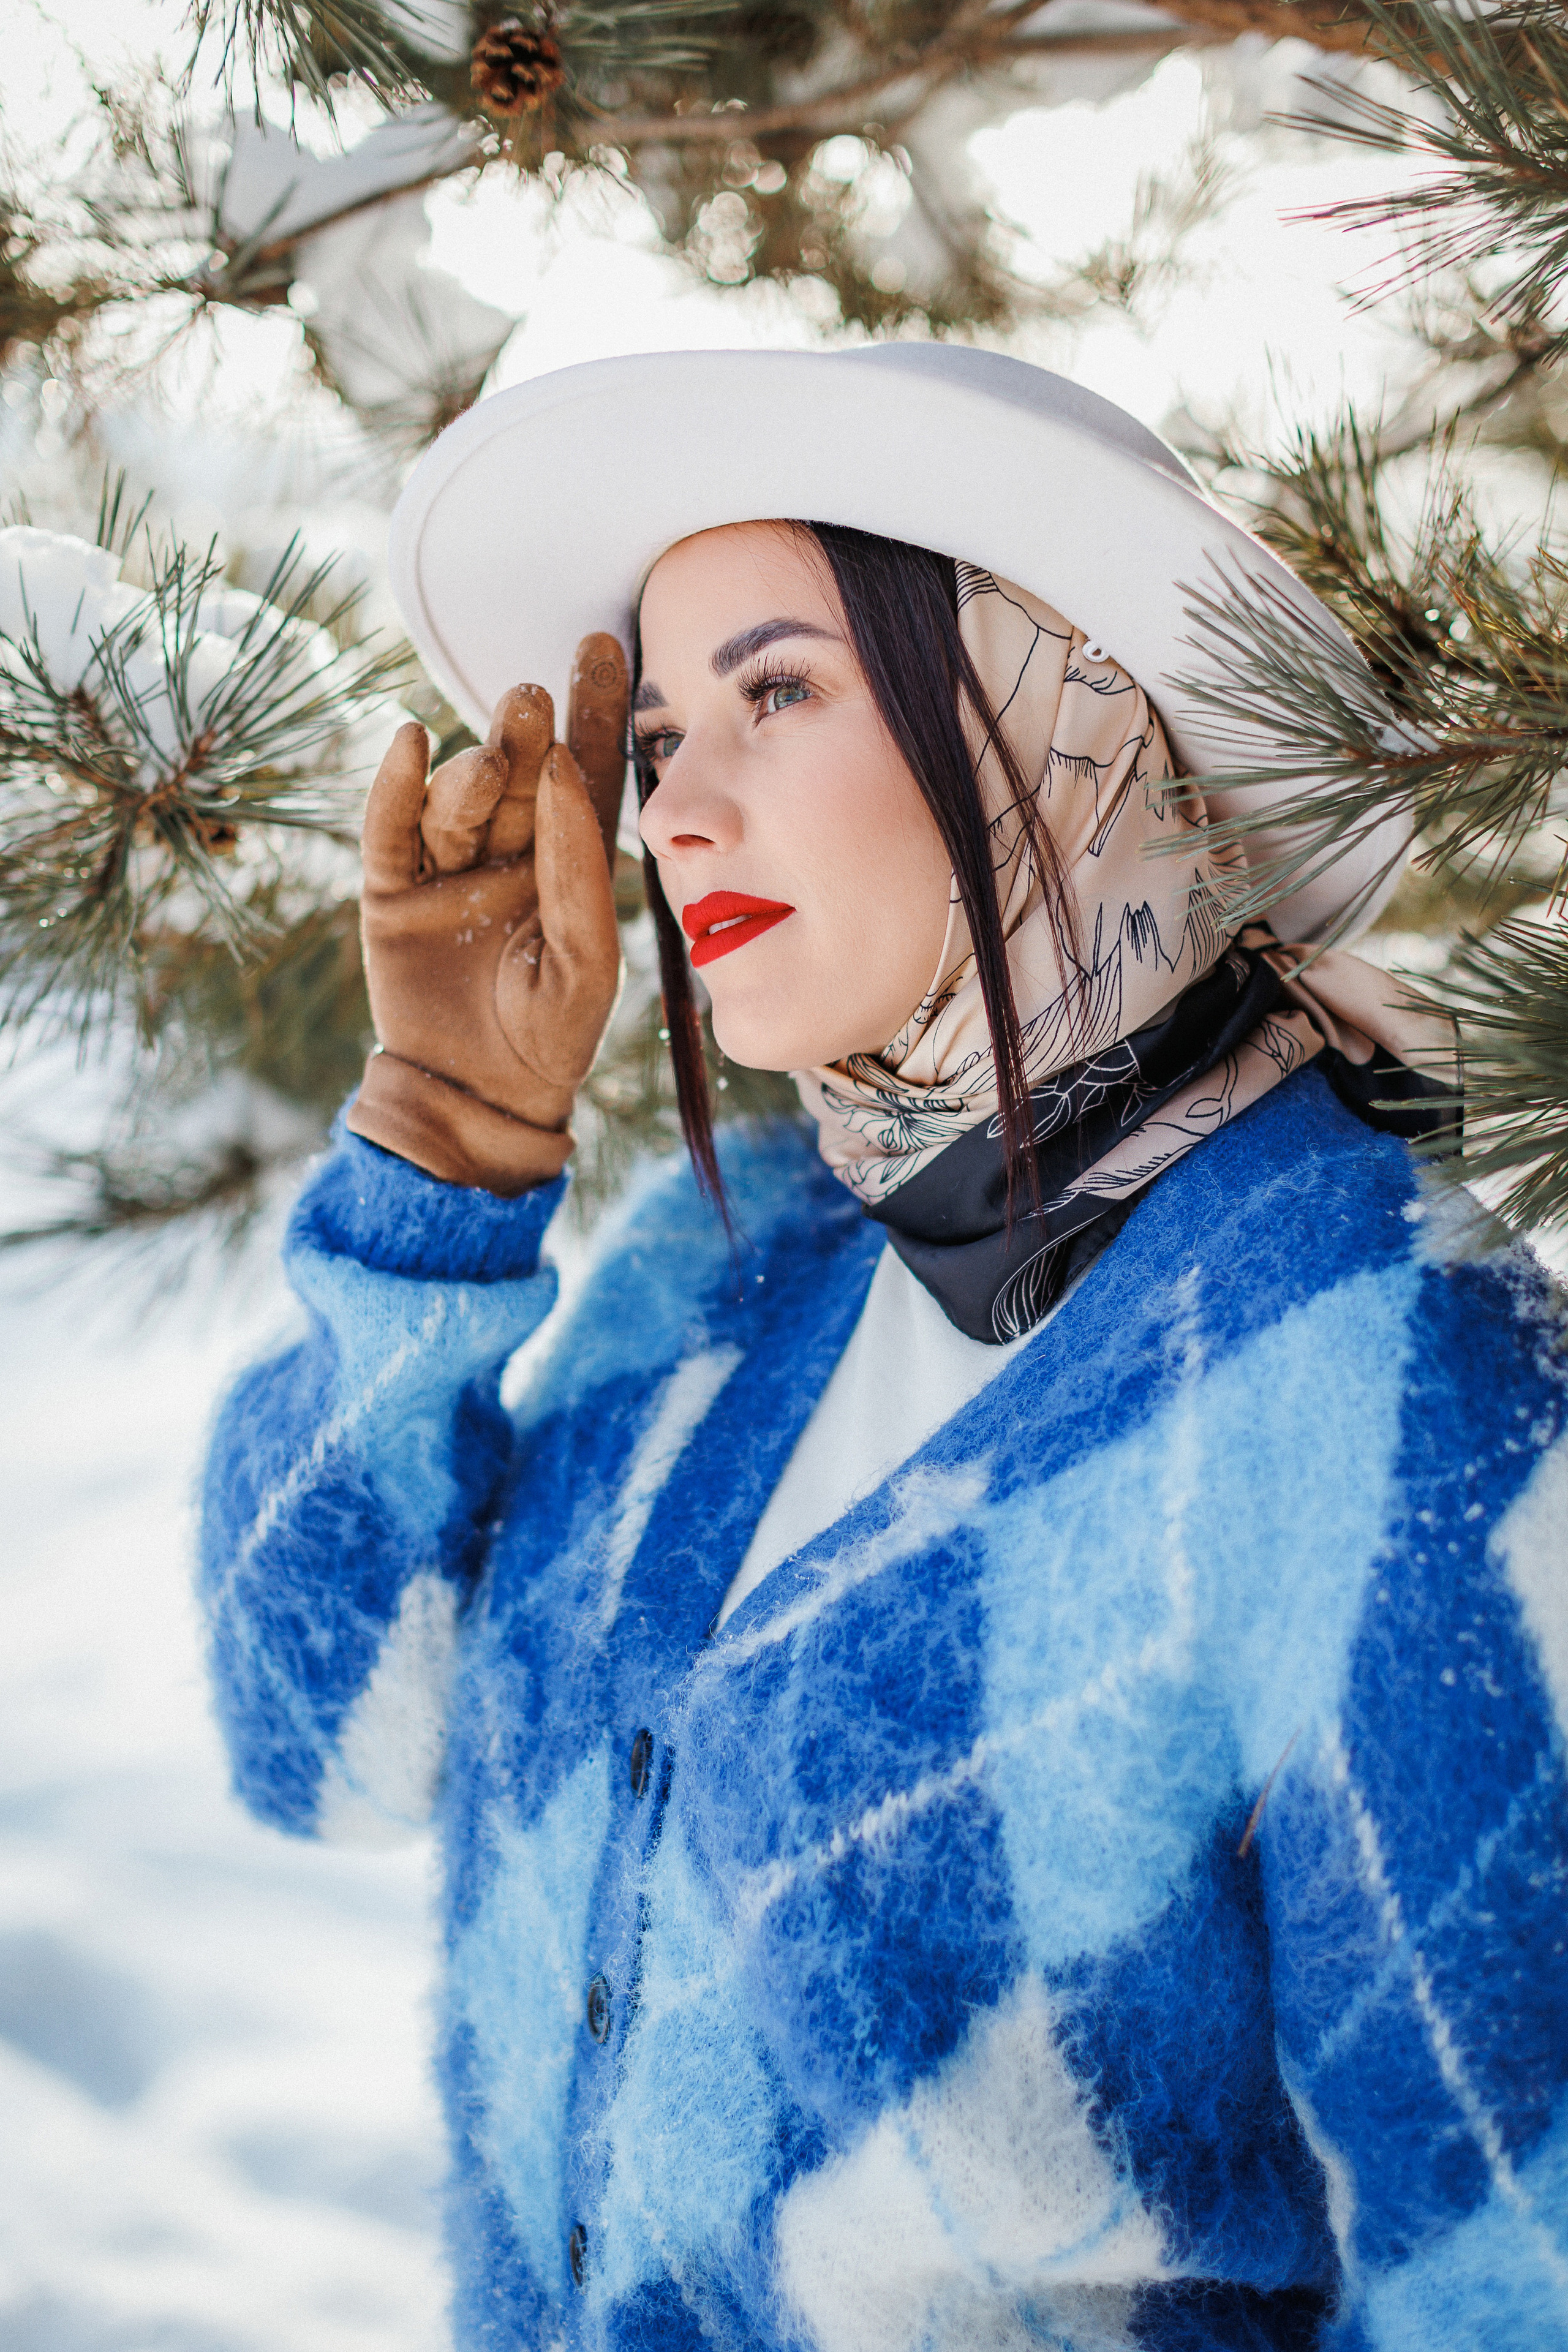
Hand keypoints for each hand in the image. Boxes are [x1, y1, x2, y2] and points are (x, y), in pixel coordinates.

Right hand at [346, 635, 627, 1193]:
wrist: (480, 1100)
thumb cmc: (552, 1034)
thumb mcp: (587, 956)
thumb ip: (579, 865)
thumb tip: (562, 771)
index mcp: (565, 864)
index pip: (584, 774)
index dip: (594, 712)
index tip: (605, 644)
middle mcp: (508, 856)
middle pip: (519, 776)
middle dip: (525, 733)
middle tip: (532, 692)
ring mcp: (448, 872)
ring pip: (459, 801)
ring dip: (472, 771)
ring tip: (491, 755)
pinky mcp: (392, 895)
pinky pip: (390, 830)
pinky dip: (394, 786)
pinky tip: (408, 744)